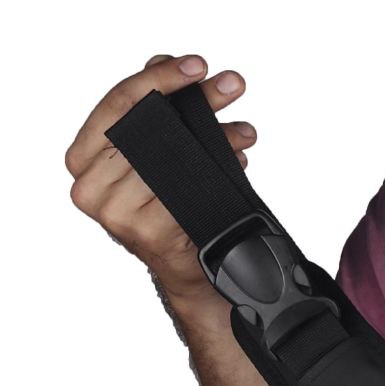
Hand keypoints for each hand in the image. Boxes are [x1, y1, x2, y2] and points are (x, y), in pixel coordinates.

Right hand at [66, 54, 256, 302]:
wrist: (186, 268)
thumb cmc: (168, 209)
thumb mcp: (155, 154)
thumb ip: (152, 110)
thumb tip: (163, 62)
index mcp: (83, 158)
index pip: (118, 104)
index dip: (158, 80)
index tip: (195, 66)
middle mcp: (90, 185)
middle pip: (149, 127)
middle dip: (198, 104)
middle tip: (231, 87)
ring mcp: (115, 212)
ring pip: (172, 157)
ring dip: (216, 139)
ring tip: (243, 131)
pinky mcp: (145, 232)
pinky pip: (185, 191)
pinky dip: (216, 173)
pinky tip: (237, 163)